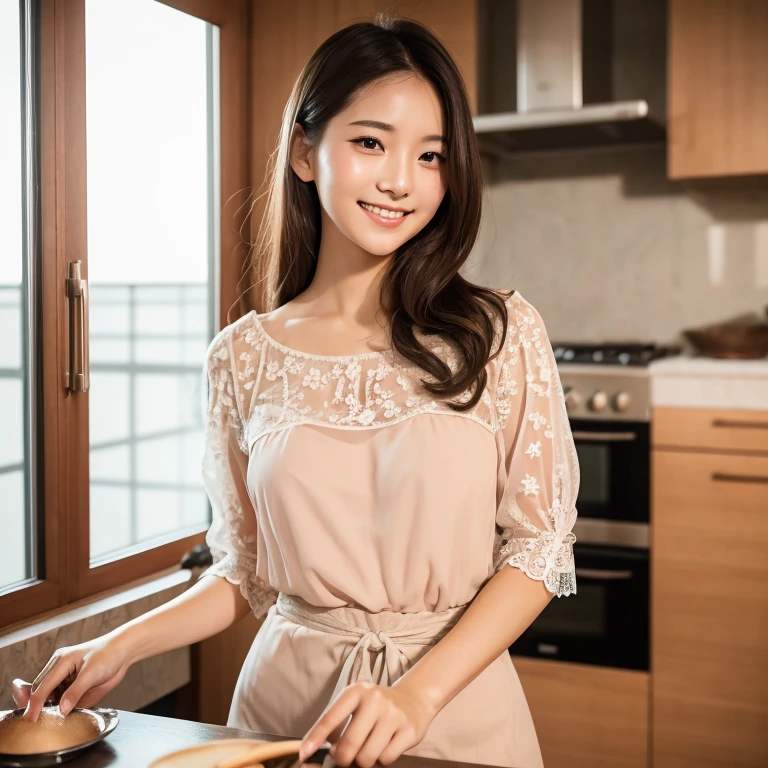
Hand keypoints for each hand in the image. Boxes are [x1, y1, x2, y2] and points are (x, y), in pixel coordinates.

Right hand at [19, 635, 129, 722]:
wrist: (124, 651)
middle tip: (35, 722)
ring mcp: (66, 678)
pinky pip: (62, 699)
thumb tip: (61, 709)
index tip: (30, 719)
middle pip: (41, 691)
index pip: (42, 686)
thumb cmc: (109, 654)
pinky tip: (62, 714)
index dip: (34, 704)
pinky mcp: (74, 685)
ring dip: (49, 708)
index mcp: (61, 661)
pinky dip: (60, 707)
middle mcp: (60, 670)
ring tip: (47, 720)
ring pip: (50, 697)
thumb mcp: (92, 673)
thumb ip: (75, 691)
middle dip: (37, 706)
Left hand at [299, 682, 436, 767]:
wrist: (413, 700)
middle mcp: (374, 700)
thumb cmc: (376, 707)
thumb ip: (336, 724)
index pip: (330, 717)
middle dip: (343, 759)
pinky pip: (386, 760)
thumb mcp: (355, 705)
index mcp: (356, 692)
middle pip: (348, 745)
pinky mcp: (408, 731)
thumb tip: (313, 750)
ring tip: (368, 749)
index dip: (315, 738)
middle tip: (346, 757)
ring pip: (366, 757)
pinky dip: (381, 760)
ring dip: (363, 761)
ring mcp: (393, 715)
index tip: (304, 754)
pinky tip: (384, 746)